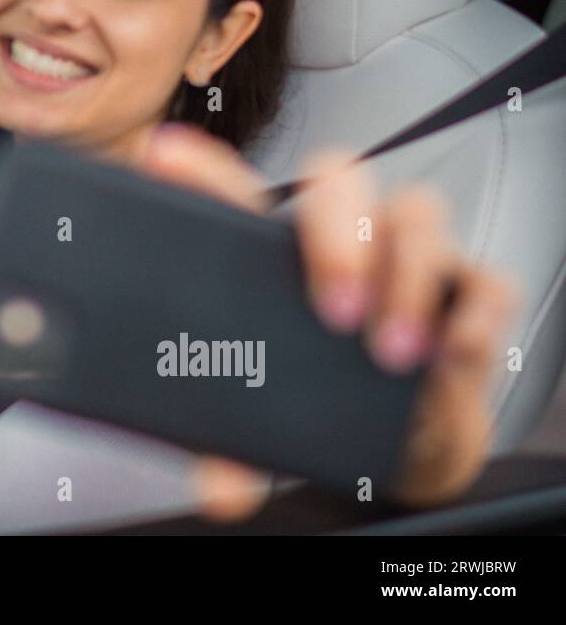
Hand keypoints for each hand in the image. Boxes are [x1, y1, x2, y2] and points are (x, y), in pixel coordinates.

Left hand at [136, 122, 517, 518]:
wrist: (406, 441)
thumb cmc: (326, 400)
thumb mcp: (271, 417)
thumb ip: (237, 448)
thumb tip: (221, 492)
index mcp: (278, 252)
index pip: (238, 193)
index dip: (203, 169)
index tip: (162, 156)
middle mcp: (346, 238)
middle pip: (342, 181)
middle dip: (338, 237)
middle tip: (333, 310)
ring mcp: (411, 257)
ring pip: (418, 213)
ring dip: (404, 279)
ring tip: (388, 351)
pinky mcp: (469, 293)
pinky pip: (486, 279)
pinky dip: (469, 315)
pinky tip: (446, 351)